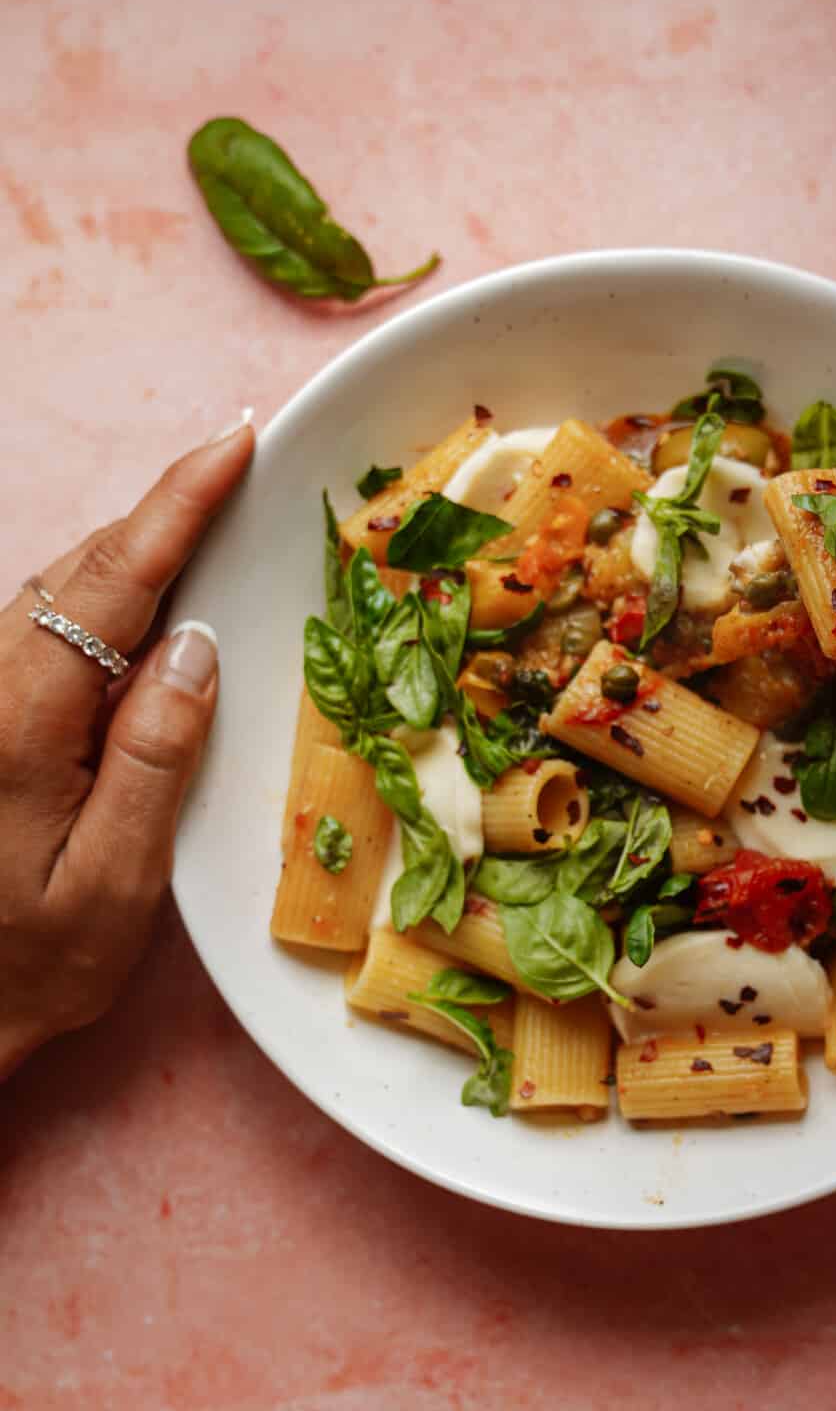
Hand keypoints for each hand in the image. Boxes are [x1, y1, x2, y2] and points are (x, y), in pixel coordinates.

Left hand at [0, 420, 253, 1077]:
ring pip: (53, 591)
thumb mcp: (112, 885)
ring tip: (202, 519)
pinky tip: (138, 607)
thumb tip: (196, 646)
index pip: (111, 582)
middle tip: (238, 464)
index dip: (177, 504)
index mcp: (22, 722)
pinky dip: (98, 595)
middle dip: (161, 508)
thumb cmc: (26, 969)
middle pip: (78, 569)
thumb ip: (155, 759)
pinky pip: (40, 629)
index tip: (234, 441)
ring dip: (129, 547)